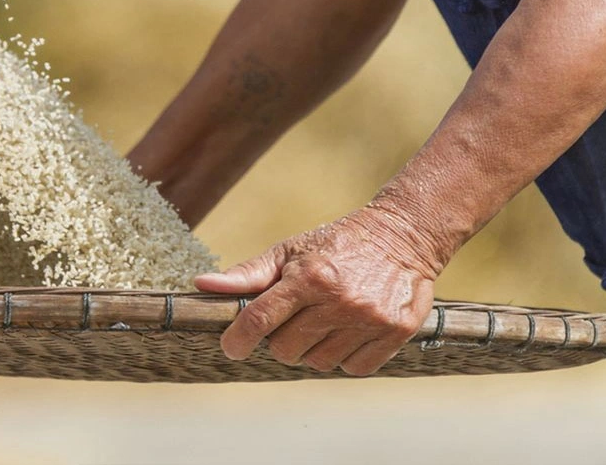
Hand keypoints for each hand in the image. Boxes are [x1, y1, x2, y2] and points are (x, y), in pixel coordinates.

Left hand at [194, 203, 443, 375]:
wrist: (403, 237)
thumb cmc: (335, 244)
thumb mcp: (288, 252)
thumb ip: (247, 274)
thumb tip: (202, 285)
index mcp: (308, 277)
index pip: (260, 320)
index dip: (238, 340)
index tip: (231, 347)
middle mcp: (339, 301)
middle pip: (286, 349)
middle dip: (280, 339)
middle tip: (293, 318)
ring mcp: (369, 320)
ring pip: (318, 363)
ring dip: (313, 348)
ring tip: (324, 320)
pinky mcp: (396, 333)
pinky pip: (352, 368)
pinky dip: (344, 357)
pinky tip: (347, 331)